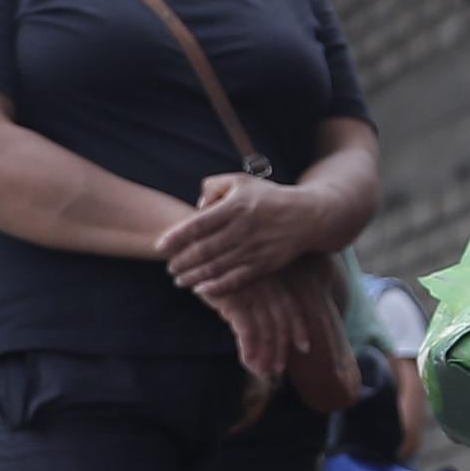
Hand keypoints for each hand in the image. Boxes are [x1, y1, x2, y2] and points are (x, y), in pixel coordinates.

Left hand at [157, 174, 322, 297]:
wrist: (308, 216)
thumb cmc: (268, 197)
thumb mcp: (241, 181)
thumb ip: (213, 187)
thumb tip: (197, 208)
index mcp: (235, 206)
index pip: (197, 224)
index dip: (176, 238)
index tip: (160, 247)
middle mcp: (244, 228)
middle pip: (203, 250)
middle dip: (181, 262)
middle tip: (169, 267)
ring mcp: (255, 248)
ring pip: (216, 267)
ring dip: (193, 276)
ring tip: (179, 280)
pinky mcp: (265, 265)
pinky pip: (235, 280)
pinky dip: (216, 287)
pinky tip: (201, 289)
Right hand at [209, 274, 306, 386]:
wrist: (194, 251)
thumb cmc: (217, 267)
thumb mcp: (243, 278)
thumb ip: (256, 296)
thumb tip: (261, 323)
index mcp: (271, 281)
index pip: (291, 309)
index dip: (300, 329)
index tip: (305, 348)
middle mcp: (265, 288)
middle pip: (280, 325)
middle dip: (280, 350)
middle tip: (277, 370)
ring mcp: (251, 293)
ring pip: (265, 331)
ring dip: (264, 356)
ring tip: (261, 372)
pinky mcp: (234, 300)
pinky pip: (247, 331)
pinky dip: (249, 350)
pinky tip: (247, 362)